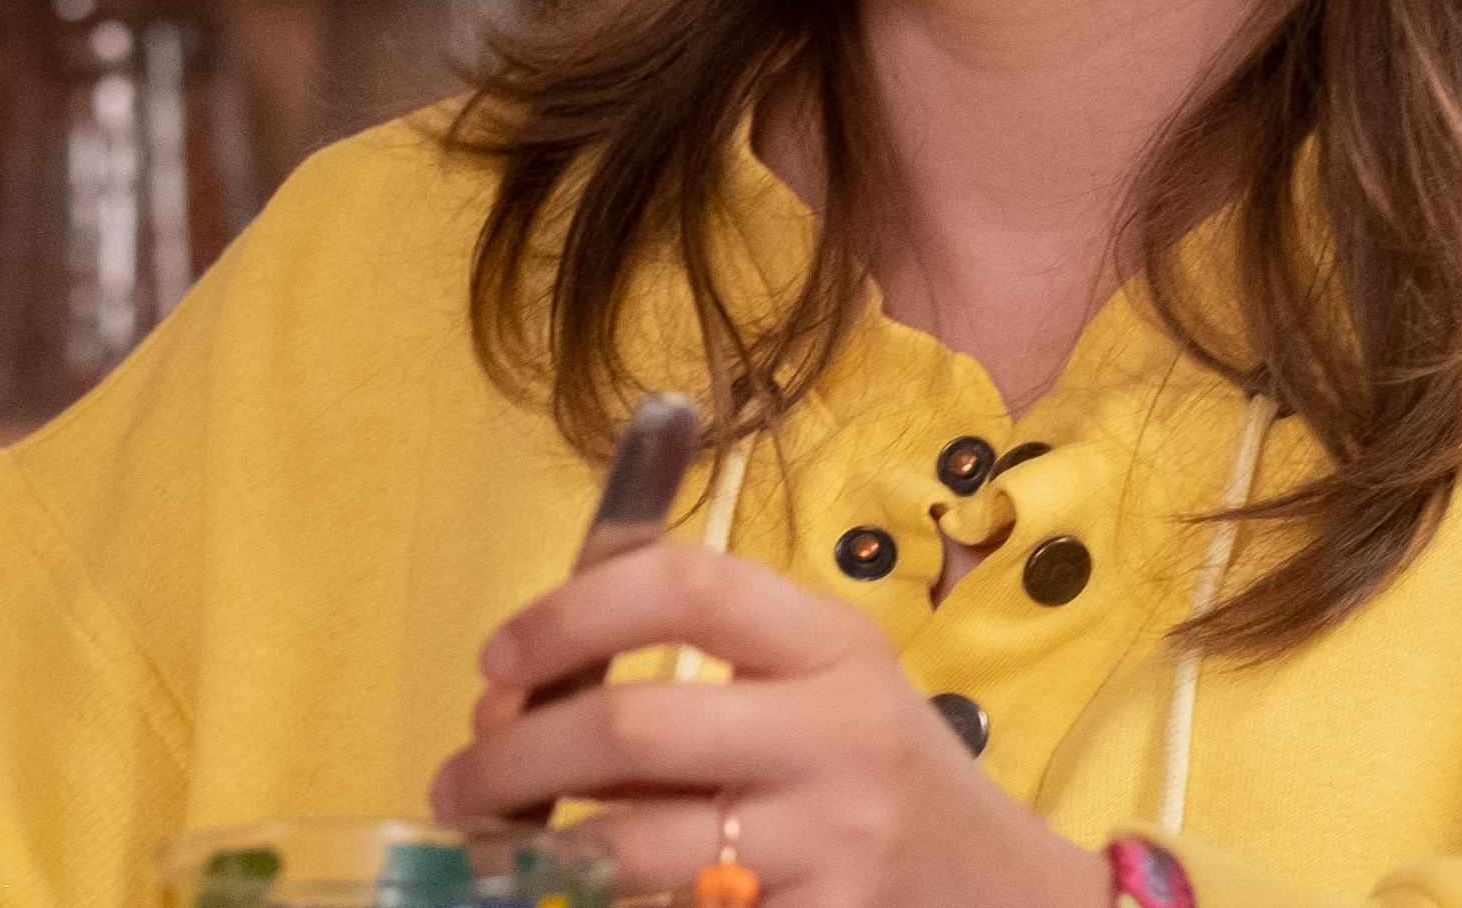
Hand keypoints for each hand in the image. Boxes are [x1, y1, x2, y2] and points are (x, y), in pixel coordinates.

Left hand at [428, 542, 1108, 907]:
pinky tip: (575, 898)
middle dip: (511, 757)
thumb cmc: (880, 777)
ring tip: (486, 850)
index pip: (686, 585)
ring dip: (528, 851)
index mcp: (833, 644)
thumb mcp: (820, 689)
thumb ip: (700, 671)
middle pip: (631, 726)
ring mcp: (832, 845)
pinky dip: (597, 905)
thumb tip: (520, 691)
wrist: (1003, 896)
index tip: (498, 660)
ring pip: (631, 847)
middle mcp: (839, 735)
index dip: (568, 613)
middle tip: (457, 778)